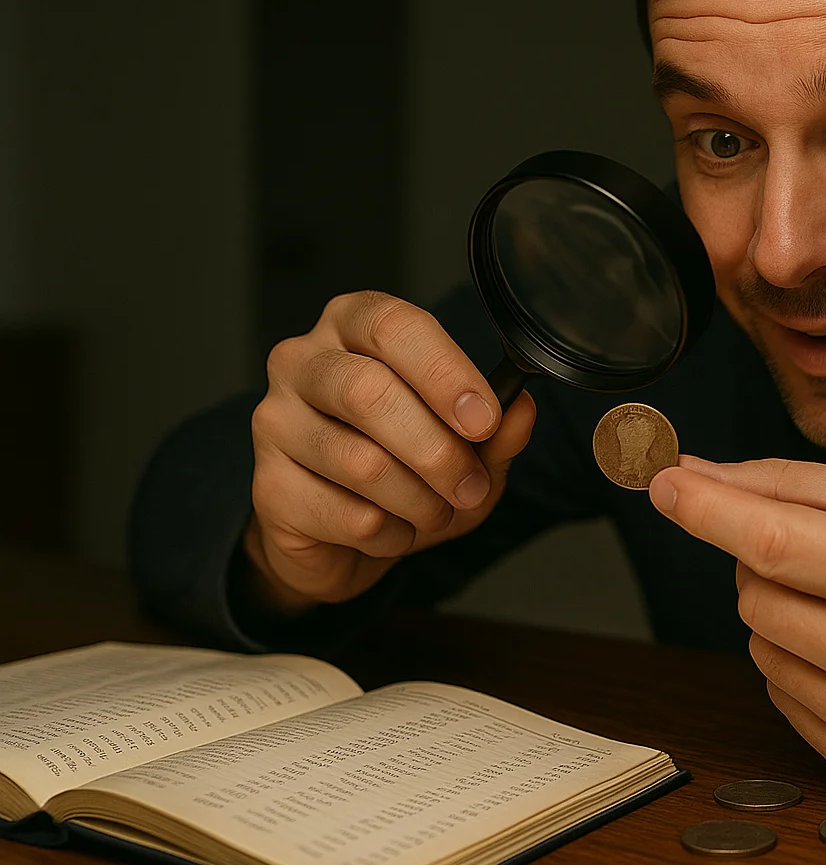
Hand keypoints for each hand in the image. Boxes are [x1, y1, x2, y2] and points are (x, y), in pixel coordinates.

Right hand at [245, 291, 535, 613]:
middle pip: (369, 392)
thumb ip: (497, 428)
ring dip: (420, 501)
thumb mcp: (468, 447)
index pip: (393, 326)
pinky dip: (391, 535)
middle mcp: (303, 361)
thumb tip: (520, 409)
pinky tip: (391, 531)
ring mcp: (275, 421)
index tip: (484, 419)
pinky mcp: (267, 486)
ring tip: (435, 511)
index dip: (445, 372)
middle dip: (438, 450)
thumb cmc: (406, 469)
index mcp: (353, 326)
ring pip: (361, 463)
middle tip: (470, 486)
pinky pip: (348, 516)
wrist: (344, 537)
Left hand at [649, 457, 825, 779]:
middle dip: (767, 561)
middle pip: (754, 593)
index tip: (662, 480)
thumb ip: (793, 485)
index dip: (705, 509)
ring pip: (757, 644)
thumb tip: (697, 474)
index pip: (771, 542)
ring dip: (783, 614)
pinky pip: (777, 693)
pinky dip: (798, 664)